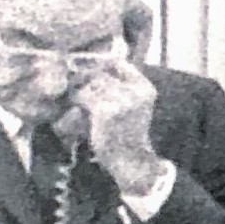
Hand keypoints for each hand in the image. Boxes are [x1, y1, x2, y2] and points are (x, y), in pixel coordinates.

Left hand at [68, 54, 161, 198]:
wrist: (130, 160)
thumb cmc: (127, 134)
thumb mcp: (132, 105)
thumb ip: (120, 85)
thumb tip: (94, 64)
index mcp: (145, 88)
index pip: (119, 63)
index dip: (102, 64)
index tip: (90, 70)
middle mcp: (136, 91)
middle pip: (102, 73)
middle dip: (87, 80)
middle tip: (79, 90)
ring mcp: (122, 100)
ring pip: (92, 84)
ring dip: (82, 92)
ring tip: (81, 103)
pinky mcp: (106, 111)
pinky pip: (85, 96)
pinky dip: (78, 101)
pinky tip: (80, 111)